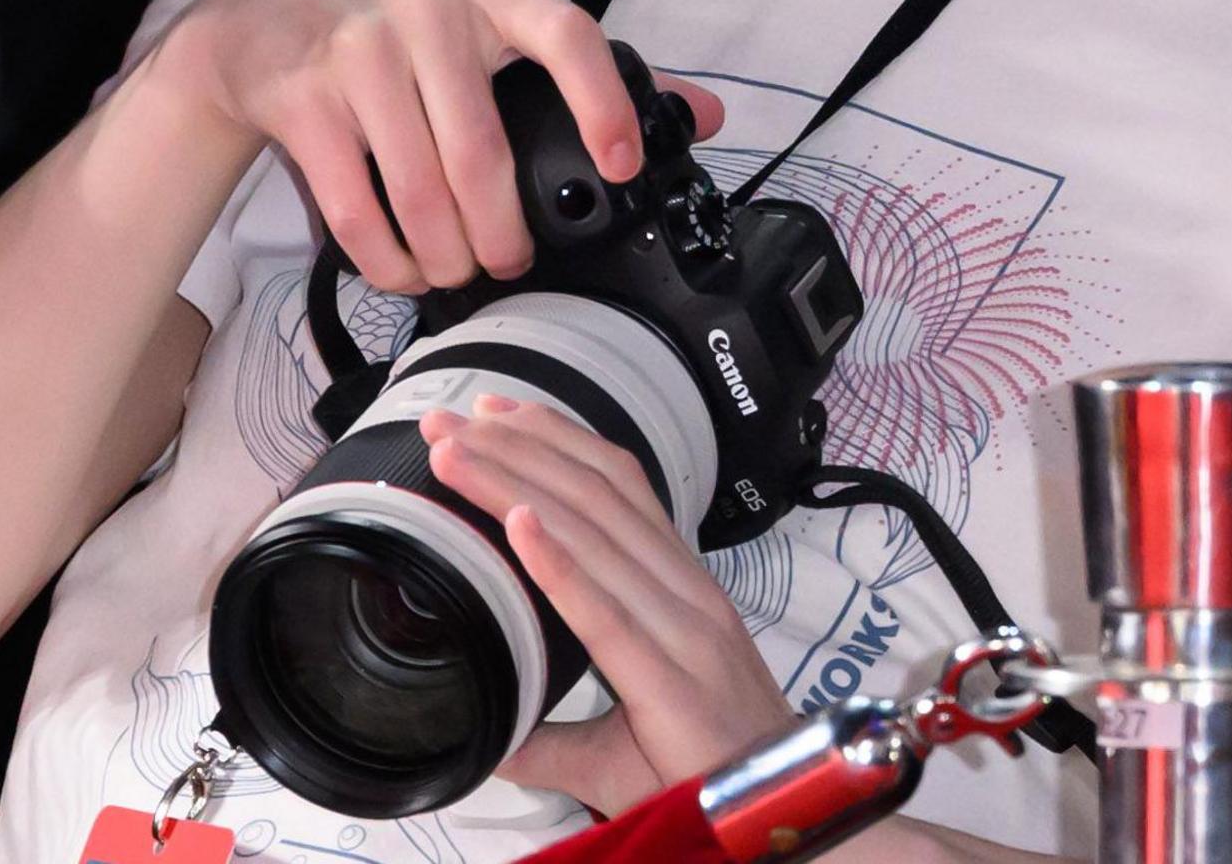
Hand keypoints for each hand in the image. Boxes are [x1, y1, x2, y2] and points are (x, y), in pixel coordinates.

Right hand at [141, 0, 724, 294]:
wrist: (260, 18)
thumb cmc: (397, 32)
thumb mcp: (490, 26)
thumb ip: (593, 71)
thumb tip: (708, 114)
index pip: (566, 32)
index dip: (602, 100)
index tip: (622, 164)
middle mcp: (427, 15)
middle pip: (483, 153)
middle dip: (502, 233)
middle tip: (508, 262)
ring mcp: (359, 54)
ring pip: (422, 190)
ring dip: (445, 256)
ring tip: (454, 273)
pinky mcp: (304, 100)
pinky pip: (356, 207)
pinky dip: (386, 258)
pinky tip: (401, 270)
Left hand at [426, 396, 793, 814]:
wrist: (782, 817)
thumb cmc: (709, 772)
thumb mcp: (621, 744)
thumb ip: (553, 737)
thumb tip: (489, 739)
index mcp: (680, 589)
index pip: (617, 490)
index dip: (557, 442)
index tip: (495, 414)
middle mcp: (684, 593)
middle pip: (595, 495)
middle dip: (517, 447)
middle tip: (450, 419)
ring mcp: (683, 630)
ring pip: (592, 534)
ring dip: (515, 482)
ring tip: (457, 454)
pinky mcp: (670, 680)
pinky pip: (606, 610)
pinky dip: (558, 561)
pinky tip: (518, 524)